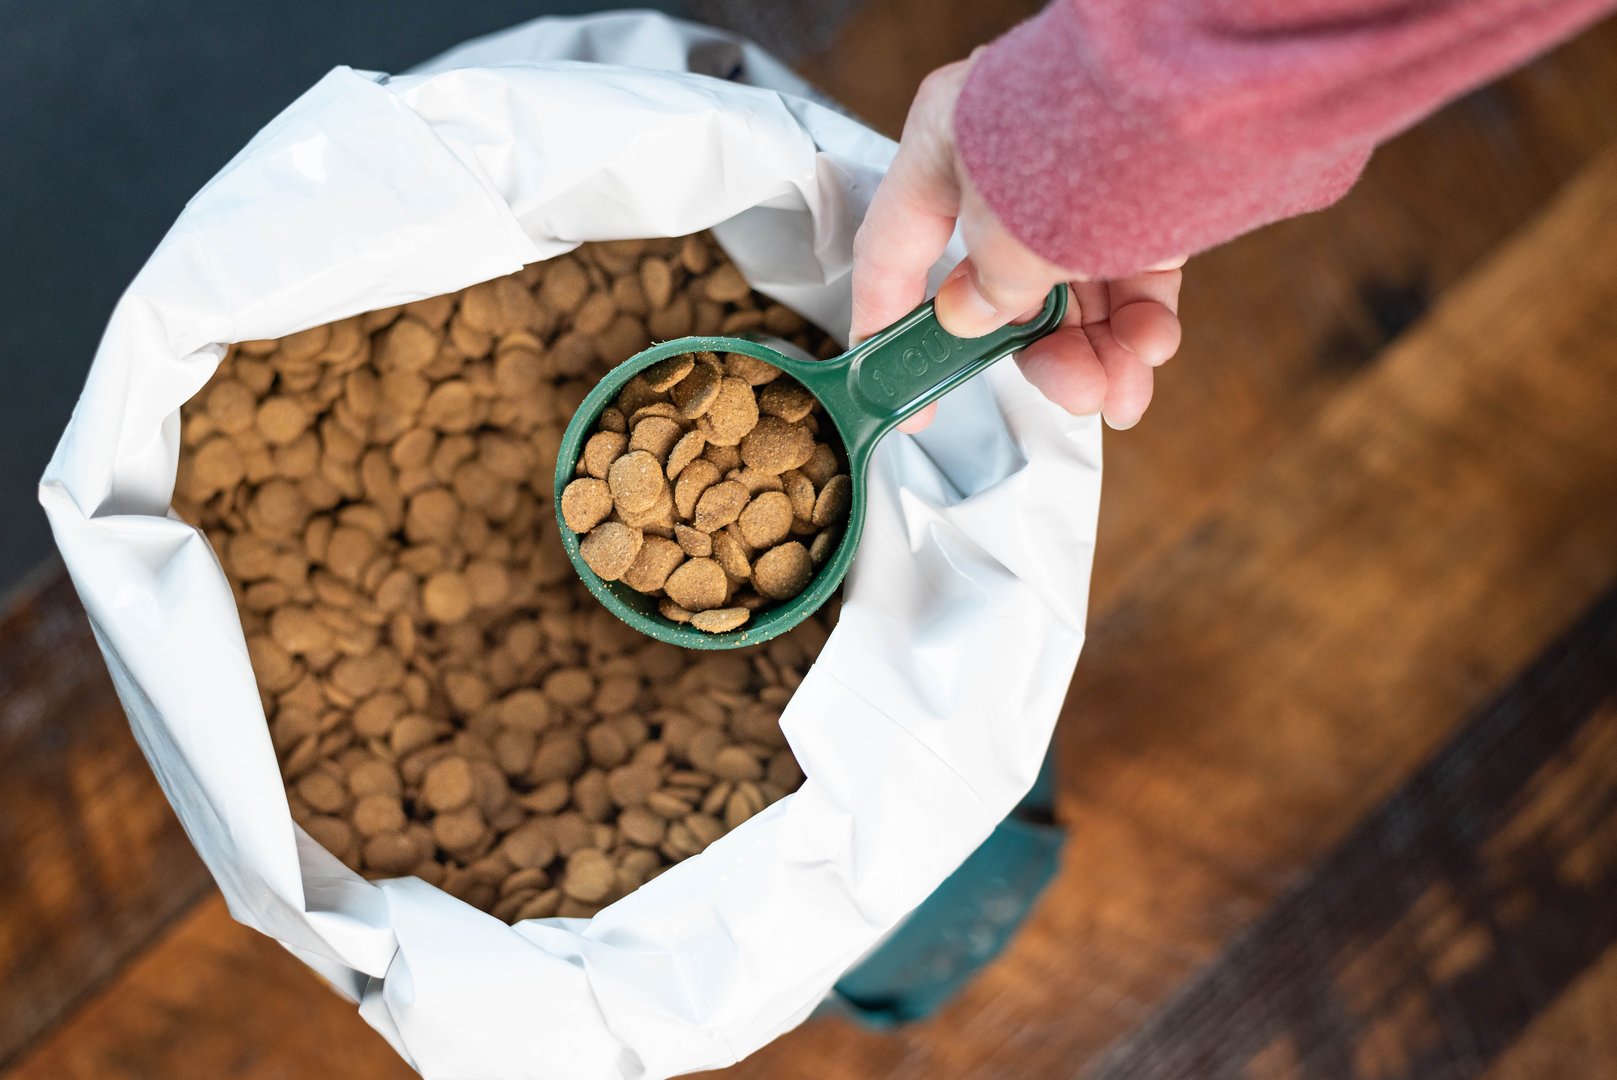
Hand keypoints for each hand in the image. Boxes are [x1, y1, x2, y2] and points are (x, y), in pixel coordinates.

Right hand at [851, 58, 1183, 431]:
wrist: (1207, 77)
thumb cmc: (1087, 127)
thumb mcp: (1007, 232)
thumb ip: (986, 287)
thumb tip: (970, 316)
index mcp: (943, 146)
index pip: (892, 251)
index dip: (887, 329)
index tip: (903, 396)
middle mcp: (1004, 158)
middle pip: (1005, 284)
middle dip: (1045, 353)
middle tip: (1073, 395)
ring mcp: (1075, 172)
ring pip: (1076, 286)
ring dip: (1099, 349)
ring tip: (1123, 393)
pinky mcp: (1142, 187)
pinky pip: (1130, 268)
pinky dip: (1140, 317)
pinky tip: (1152, 346)